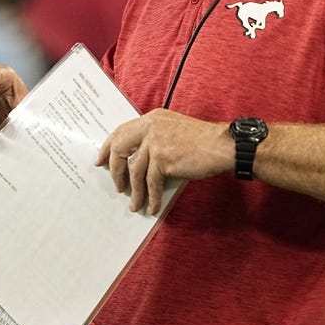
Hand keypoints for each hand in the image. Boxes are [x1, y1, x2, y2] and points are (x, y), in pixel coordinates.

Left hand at [95, 109, 232, 214]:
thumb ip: (154, 138)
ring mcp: (156, 142)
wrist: (223, 146)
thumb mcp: (173, 130)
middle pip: (120, 148)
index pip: (121, 131)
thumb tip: (135, 161)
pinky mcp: (163, 158)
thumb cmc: (202, 141)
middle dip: (115, 170)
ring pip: (135, 170)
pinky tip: (152, 206)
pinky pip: (151, 182)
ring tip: (135, 204)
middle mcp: (151, 127)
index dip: (108, 147)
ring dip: (134, 191)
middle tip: (116, 185)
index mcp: (152, 118)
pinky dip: (152, 197)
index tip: (100, 161)